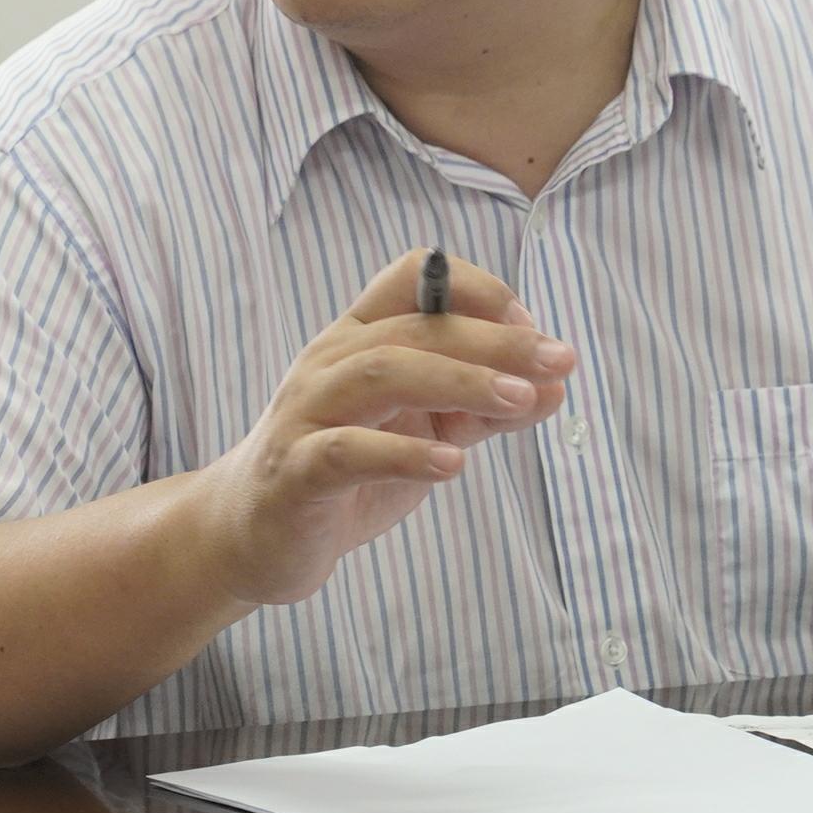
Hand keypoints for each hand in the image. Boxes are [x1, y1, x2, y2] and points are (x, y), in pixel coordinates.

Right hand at [192, 249, 575, 606]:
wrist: (254, 538)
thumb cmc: (348, 471)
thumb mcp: (427, 431)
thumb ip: (485, 407)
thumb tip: (558, 383)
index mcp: (359, 336)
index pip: (415, 275)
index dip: (479, 292)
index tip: (533, 333)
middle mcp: (329, 361)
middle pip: (415, 326)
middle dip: (494, 340)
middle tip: (558, 359)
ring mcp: (307, 413)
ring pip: (382, 372)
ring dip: (459, 381)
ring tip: (518, 399)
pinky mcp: (296, 472)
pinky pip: (346, 450)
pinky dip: (403, 453)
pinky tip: (452, 466)